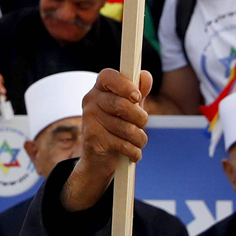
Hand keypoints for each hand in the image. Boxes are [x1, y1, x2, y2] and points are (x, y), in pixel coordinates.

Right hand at [63, 68, 152, 210]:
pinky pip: (123, 144)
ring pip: (126, 128)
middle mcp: (91, 101)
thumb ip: (138, 92)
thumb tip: (145, 76)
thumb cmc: (116, 128)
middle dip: (140, 117)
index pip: (108, 76)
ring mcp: (89, 120)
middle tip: (142, 123)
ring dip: (140, 138)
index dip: (125, 85)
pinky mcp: (92, 139)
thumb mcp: (130, 108)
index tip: (137, 96)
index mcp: (100, 89)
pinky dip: (134, 151)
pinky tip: (132, 152)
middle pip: (122, 104)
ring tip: (138, 141)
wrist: (98, 159)